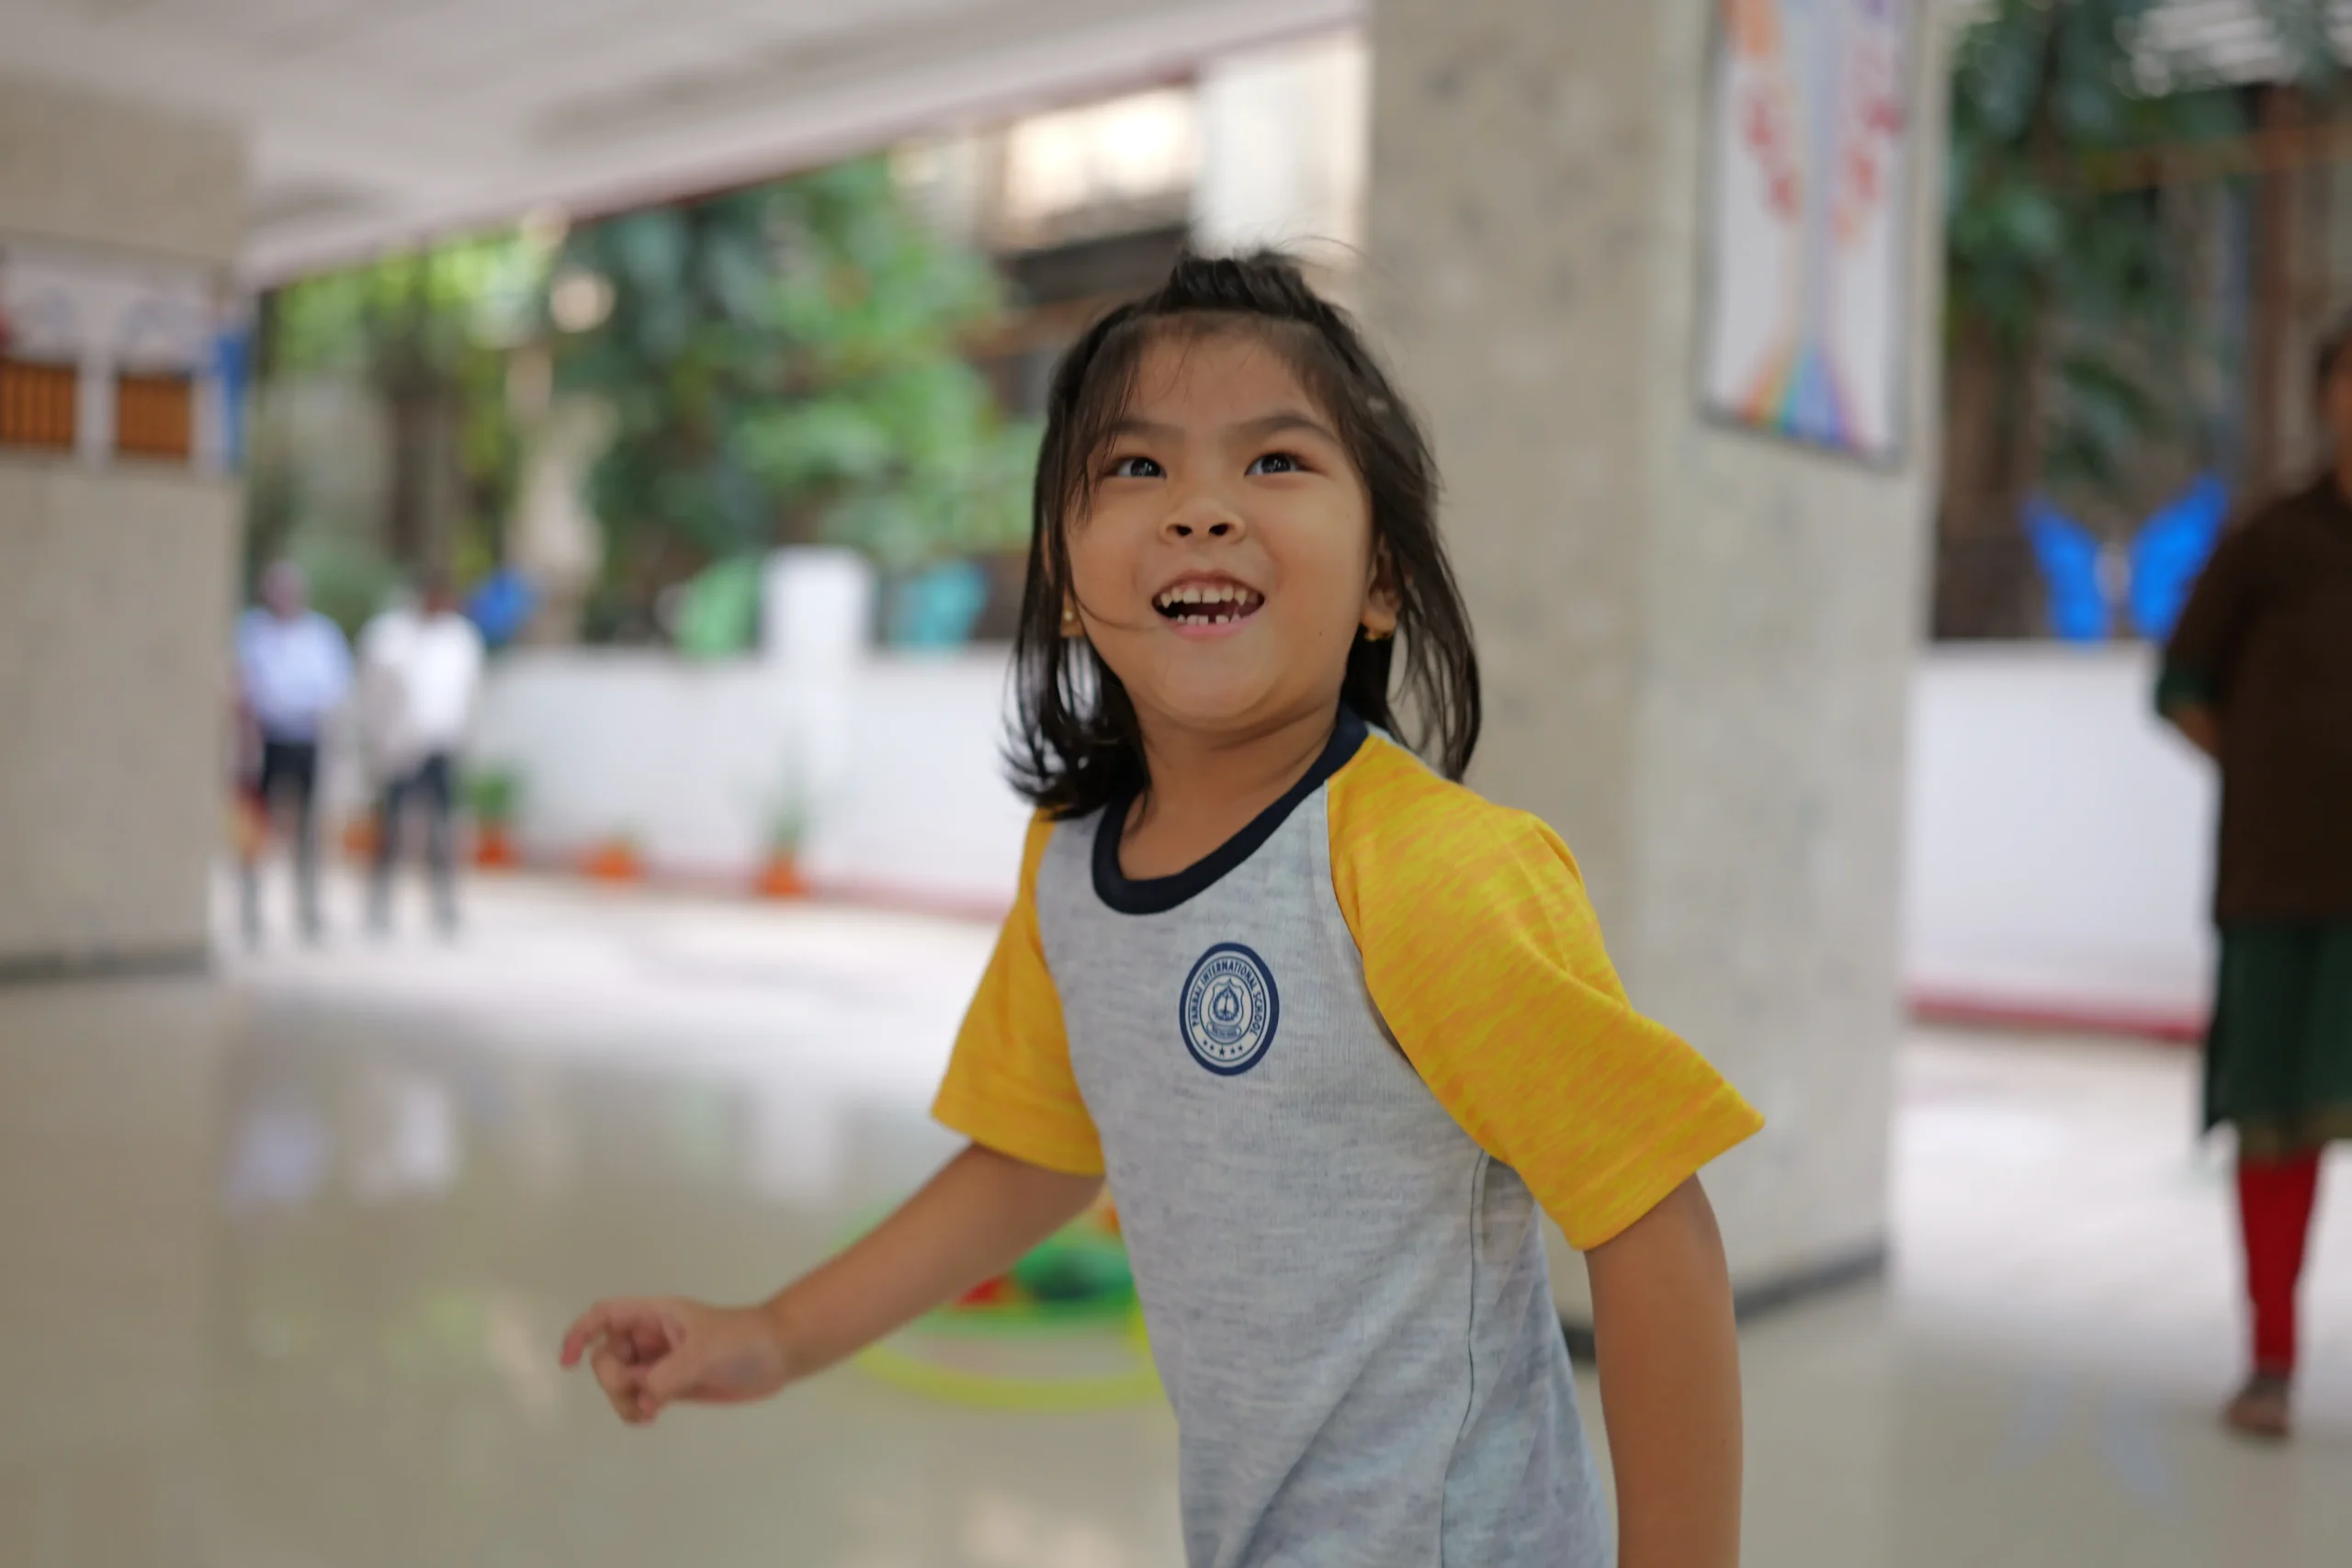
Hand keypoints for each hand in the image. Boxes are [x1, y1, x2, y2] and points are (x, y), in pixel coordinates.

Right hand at [558, 1297, 795, 1425]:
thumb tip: (643, 1399)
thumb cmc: (742, 1340)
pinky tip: (651, 1418)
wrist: (778, 1355)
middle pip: (607, 1357)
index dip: (580, 1333)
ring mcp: (661, 1363)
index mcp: (655, 1315)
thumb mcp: (702, 1352)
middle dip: (612, 1380)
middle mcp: (652, 1338)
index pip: (605, 1316)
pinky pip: (639, 1398)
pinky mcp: (673, 1385)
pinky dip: (637, 1409)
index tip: (568, 1361)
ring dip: (624, 1400)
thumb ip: (667, 1374)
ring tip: (648, 1413)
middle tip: (639, 1394)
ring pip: (621, 1382)